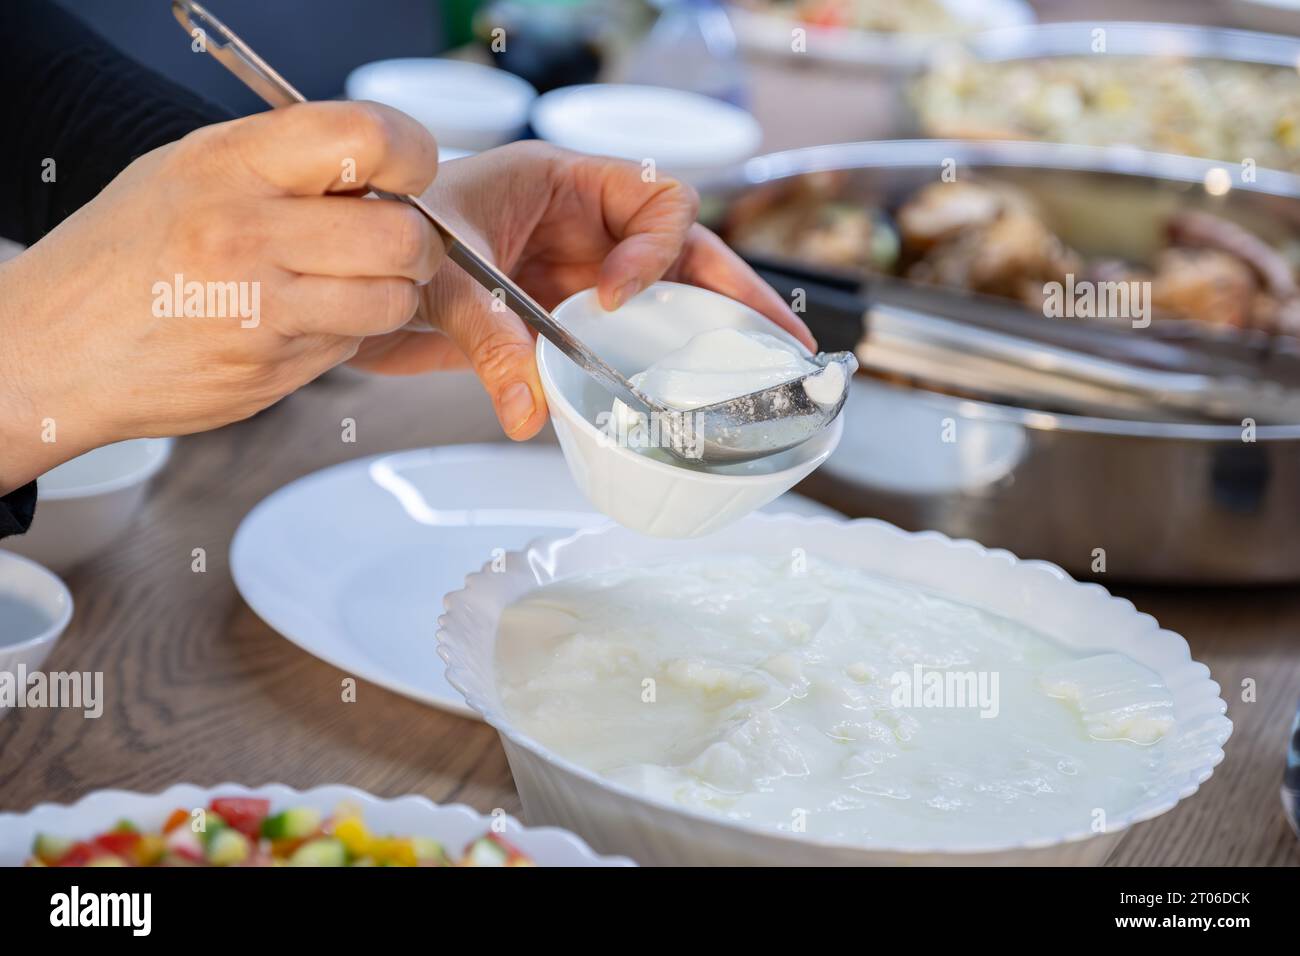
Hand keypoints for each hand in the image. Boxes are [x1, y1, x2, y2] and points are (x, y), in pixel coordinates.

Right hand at [0, 101, 443, 493]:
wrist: (53, 349)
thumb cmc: (126, 254)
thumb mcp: (191, 170)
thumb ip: (286, 162)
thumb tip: (382, 168)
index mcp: (230, 164)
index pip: (367, 140)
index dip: (410, 157)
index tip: (408, 174)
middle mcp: (245, 233)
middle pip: (401, 235)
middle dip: (418, 243)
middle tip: (398, 245)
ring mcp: (260, 308)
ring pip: (392, 299)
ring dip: (390, 296)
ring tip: (350, 285)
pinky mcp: (271, 369)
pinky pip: (353, 344)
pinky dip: (346, 333)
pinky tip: (298, 321)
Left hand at [349, 141, 814, 438]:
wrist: (341, 277)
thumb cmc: (385, 232)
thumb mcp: (440, 276)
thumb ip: (488, 336)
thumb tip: (529, 409)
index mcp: (565, 182)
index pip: (653, 200)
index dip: (653, 249)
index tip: (616, 298)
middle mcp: (585, 227)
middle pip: (685, 252)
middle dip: (735, 292)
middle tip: (780, 337)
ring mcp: (580, 277)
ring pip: (666, 300)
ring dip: (715, 330)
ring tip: (766, 367)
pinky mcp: (565, 324)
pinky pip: (625, 344)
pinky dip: (657, 368)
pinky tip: (687, 398)